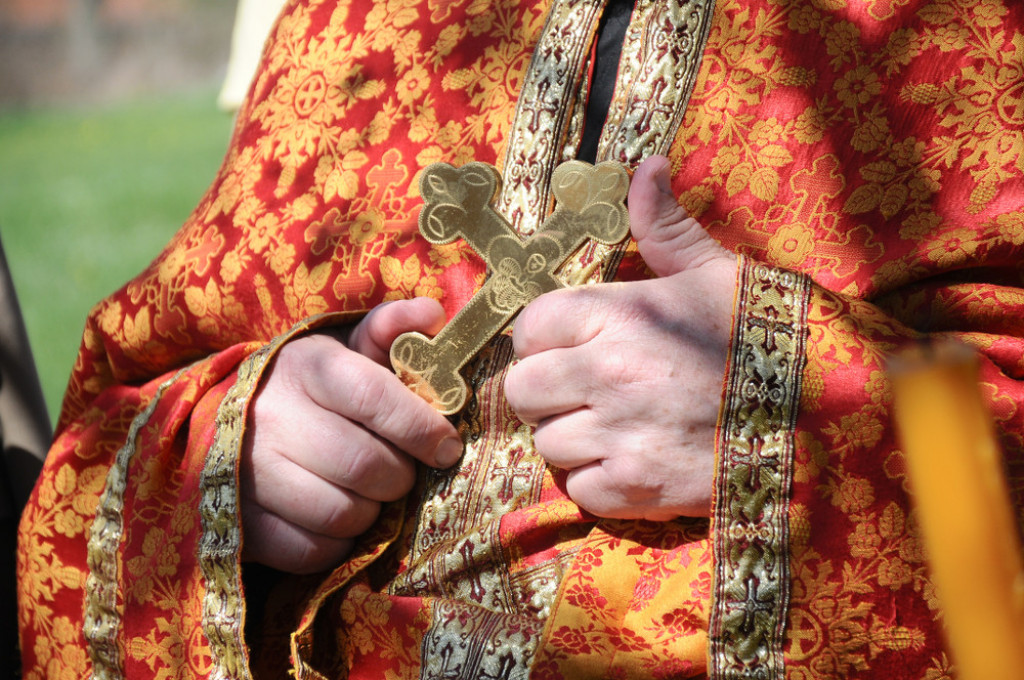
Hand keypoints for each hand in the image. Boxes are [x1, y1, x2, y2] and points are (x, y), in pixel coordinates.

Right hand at [240, 298, 462, 573]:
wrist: (221, 423)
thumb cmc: (307, 387)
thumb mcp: (342, 349)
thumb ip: (389, 330)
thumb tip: (432, 314)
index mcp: (305, 367)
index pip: (375, 397)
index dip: (421, 427)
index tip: (446, 446)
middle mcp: (271, 418)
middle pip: (366, 465)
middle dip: (400, 476)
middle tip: (401, 471)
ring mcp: (249, 475)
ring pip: (343, 514)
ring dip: (370, 511)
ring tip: (366, 492)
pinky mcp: (241, 525)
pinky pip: (313, 552)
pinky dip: (338, 543)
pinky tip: (337, 517)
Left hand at [504, 156, 738, 520]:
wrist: (826, 417)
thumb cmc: (765, 338)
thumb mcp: (718, 273)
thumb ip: (666, 226)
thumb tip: (646, 166)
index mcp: (620, 313)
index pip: (530, 327)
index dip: (544, 339)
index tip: (570, 347)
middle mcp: (607, 372)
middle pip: (522, 390)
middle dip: (546, 392)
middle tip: (585, 392)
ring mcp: (620, 434)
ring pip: (546, 443)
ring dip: (573, 440)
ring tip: (615, 428)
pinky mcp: (636, 488)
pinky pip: (580, 490)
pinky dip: (599, 484)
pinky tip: (633, 464)